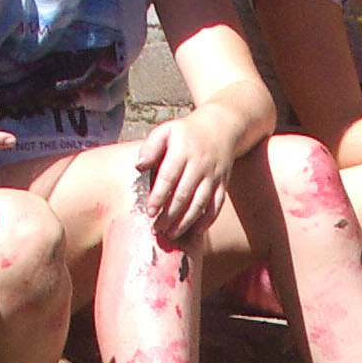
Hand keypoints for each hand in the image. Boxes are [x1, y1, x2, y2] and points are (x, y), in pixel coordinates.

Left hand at [130, 117, 231, 249]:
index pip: (169, 177)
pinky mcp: (223, 184)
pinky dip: (207, 221)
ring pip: (200, 203)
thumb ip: (151, 147)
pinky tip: (195, 232)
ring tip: (172, 235)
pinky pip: (216, 206)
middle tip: (157, 230)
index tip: (150, 212)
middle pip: (184, 194)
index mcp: (183, 151)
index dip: (159, 197)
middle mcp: (200, 164)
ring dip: (186, 222)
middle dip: (170, 215)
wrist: (221, 128)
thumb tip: (139, 166)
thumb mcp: (166, 130)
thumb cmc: (186, 133)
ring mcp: (213, 176)